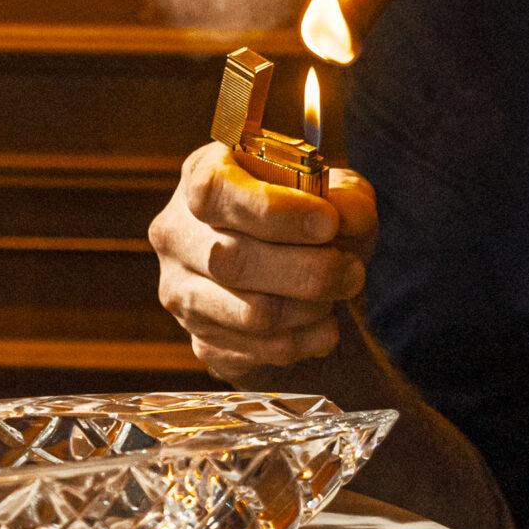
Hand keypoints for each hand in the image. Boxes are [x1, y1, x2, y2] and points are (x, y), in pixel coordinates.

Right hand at [151, 142, 376, 382]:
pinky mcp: (201, 339)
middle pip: (229, 260)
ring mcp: (181, 292)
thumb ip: (346, 200)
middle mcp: (176, 235)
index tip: (327, 222)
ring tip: (339, 293)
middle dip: (307, 270)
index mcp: (200, 177)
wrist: (290, 267)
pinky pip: (257, 351)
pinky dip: (305, 342)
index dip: (272, 211)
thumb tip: (347, 220)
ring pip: (249, 313)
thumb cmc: (307, 218)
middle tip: (352, 270)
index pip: (213, 193)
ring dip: (310, 308)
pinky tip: (325, 325)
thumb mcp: (334, 192)